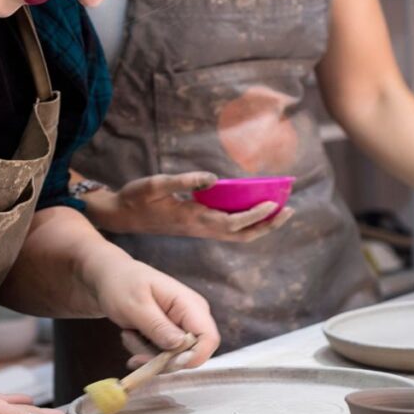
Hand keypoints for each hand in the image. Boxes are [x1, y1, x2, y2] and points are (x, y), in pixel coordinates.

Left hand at [79, 247, 219, 368]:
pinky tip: (131, 336)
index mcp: (190, 304)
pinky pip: (164, 356)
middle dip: (161, 360)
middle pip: (192, 355)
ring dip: (147, 354)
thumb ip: (158, 326)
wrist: (110, 277)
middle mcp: (192, 317)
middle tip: (134, 354)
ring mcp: (183, 327)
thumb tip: (180, 346)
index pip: (209, 339)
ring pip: (174, 359)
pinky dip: (144, 352)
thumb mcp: (136, 305)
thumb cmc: (122, 284)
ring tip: (128, 334)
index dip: (192, 357)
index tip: (163, 363)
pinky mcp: (172, 335)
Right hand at [85, 172, 294, 241]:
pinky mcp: (197, 227)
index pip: (232, 222)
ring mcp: (199, 230)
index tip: (274, 204)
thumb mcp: (156, 184)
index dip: (255, 215)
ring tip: (280, 211)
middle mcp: (200, 228)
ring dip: (260, 226)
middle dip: (268, 224)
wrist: (122, 216)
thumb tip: (213, 178)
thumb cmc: (137, 197)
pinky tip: (254, 211)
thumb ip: (185, 181)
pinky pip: (228, 230)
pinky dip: (246, 223)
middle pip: (242, 235)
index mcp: (193, 218)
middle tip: (291, 210)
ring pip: (237, 235)